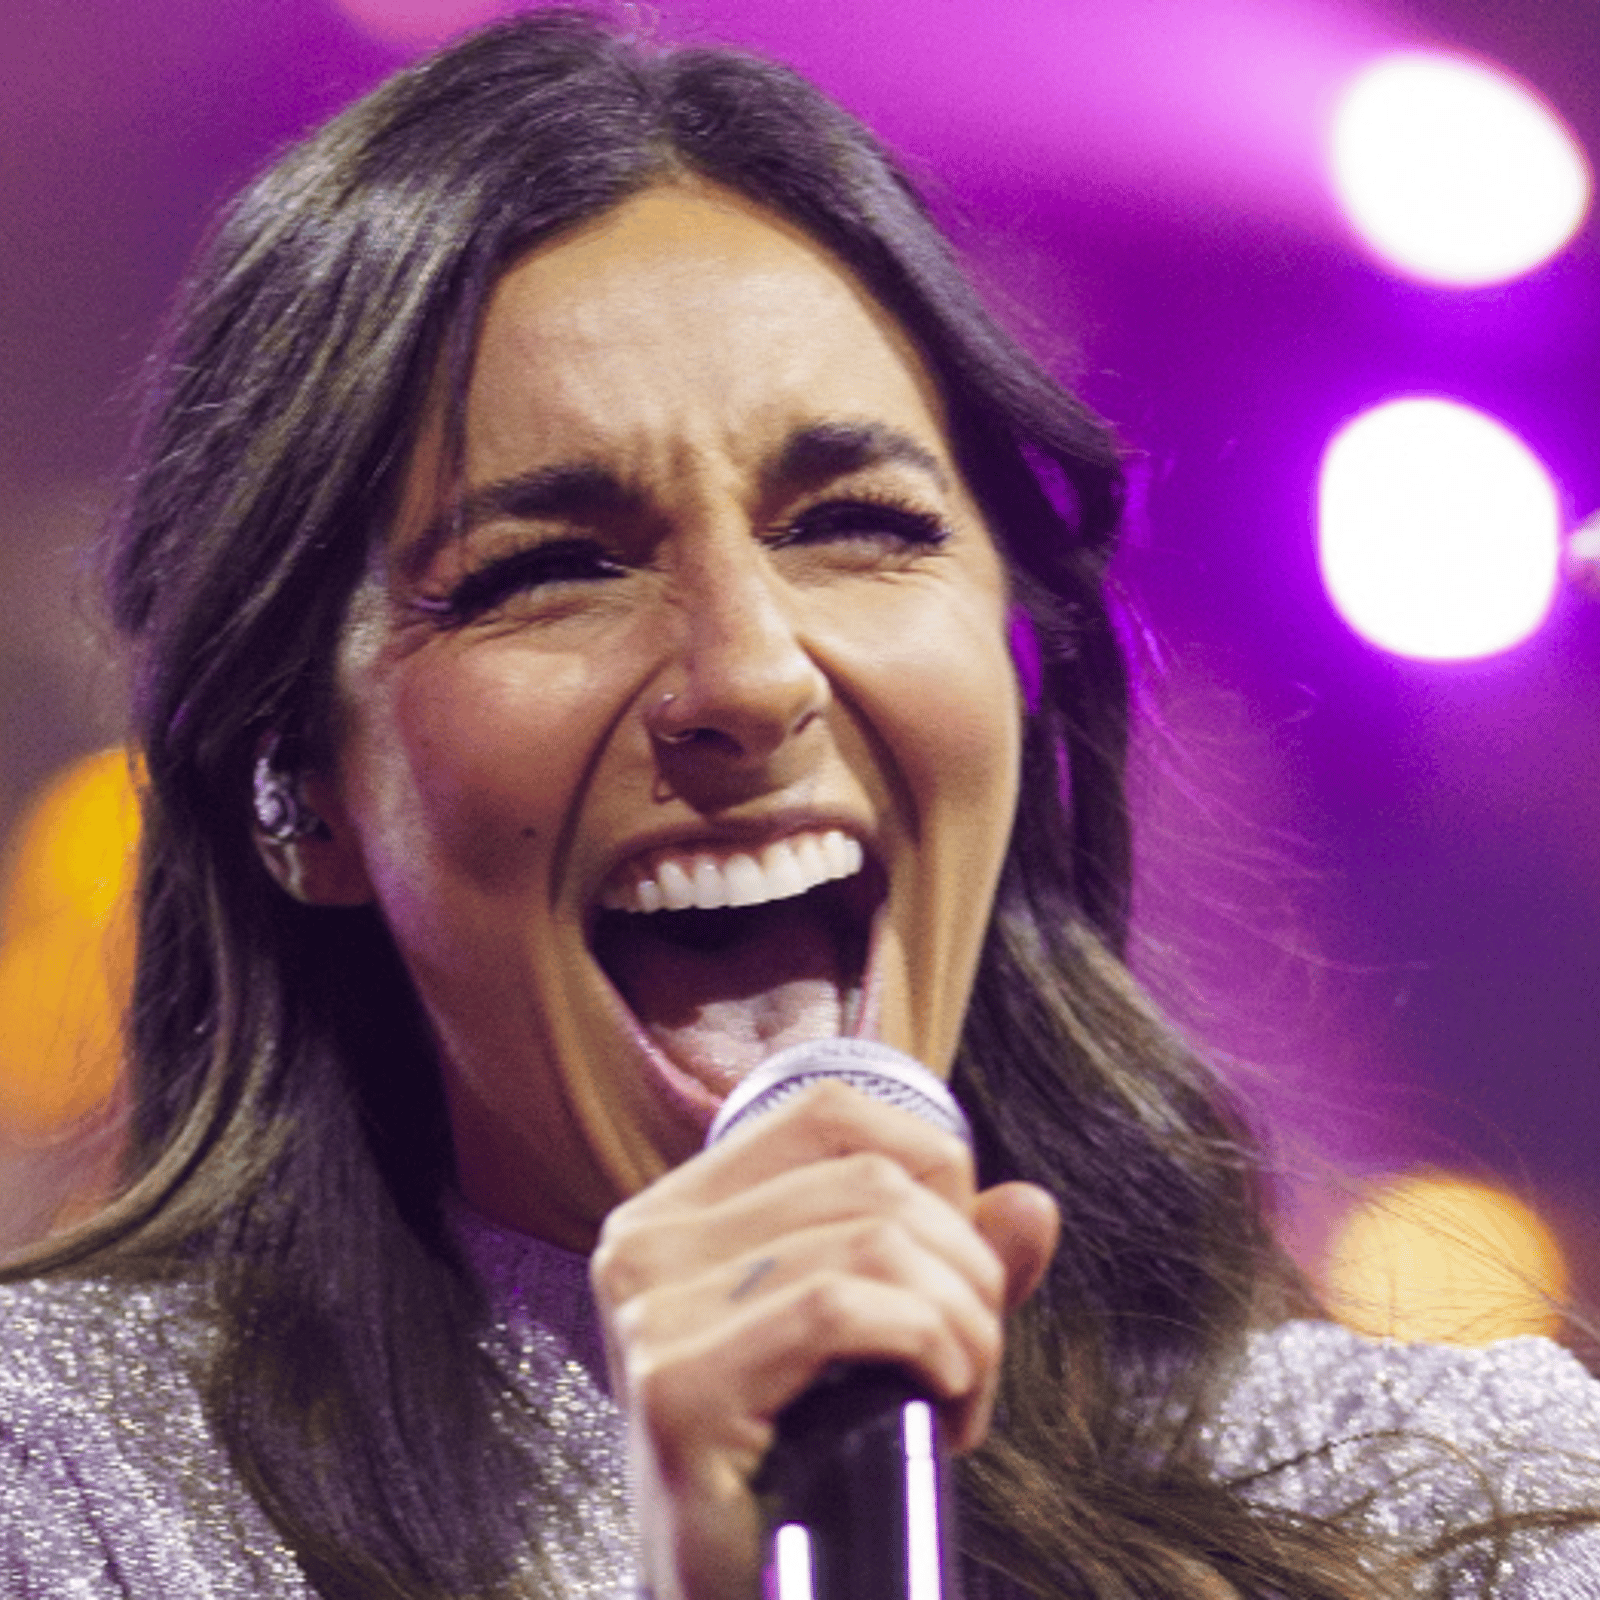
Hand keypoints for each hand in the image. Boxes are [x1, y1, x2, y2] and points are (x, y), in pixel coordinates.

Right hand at [590, 1079, 1059, 1599]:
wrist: (741, 1596)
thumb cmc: (801, 1466)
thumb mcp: (880, 1340)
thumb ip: (952, 1262)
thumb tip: (1033, 1204)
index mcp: (677, 1210)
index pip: (828, 1111)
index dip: (931, 1166)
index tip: (960, 1259)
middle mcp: (644, 1243)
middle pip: (870, 1179)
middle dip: (967, 1266)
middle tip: (974, 1358)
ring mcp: (650, 1313)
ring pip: (871, 1239)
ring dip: (962, 1322)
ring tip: (960, 1394)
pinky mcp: (674, 1388)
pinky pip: (839, 1309)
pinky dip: (926, 1345)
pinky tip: (941, 1403)